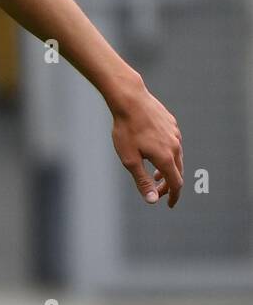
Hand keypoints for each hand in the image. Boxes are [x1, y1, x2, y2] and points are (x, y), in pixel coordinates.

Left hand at [110, 80, 182, 206]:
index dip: (173, 196)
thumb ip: (142, 180)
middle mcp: (175, 146)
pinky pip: (173, 143)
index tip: (169, 204)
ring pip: (177, 157)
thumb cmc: (126, 129)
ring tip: (157, 175)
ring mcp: (175, 133)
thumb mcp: (129, 159)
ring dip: (168, 169)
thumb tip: (153, 201)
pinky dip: (168, 154)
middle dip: (169, 184)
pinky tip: (156, 151)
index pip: (176, 184)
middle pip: (178, 171)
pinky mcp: (171, 123)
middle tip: (158, 191)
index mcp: (166, 158)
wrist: (130, 99)